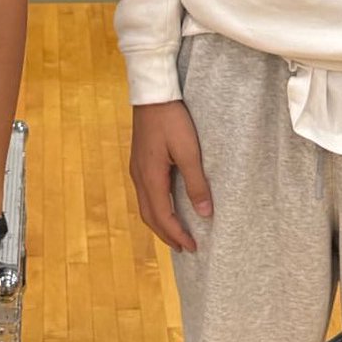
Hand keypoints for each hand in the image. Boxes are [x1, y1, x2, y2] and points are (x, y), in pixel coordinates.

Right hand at [130, 101, 211, 252]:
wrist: (153, 93)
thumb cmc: (172, 120)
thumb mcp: (189, 151)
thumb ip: (196, 183)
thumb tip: (204, 214)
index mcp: (150, 178)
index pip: (162, 217)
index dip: (177, 235)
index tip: (193, 248)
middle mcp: (139, 177)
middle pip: (149, 215)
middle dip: (166, 234)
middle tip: (184, 247)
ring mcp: (136, 168)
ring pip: (145, 205)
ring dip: (159, 222)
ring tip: (175, 232)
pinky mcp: (139, 160)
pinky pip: (145, 193)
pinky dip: (156, 207)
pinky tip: (166, 204)